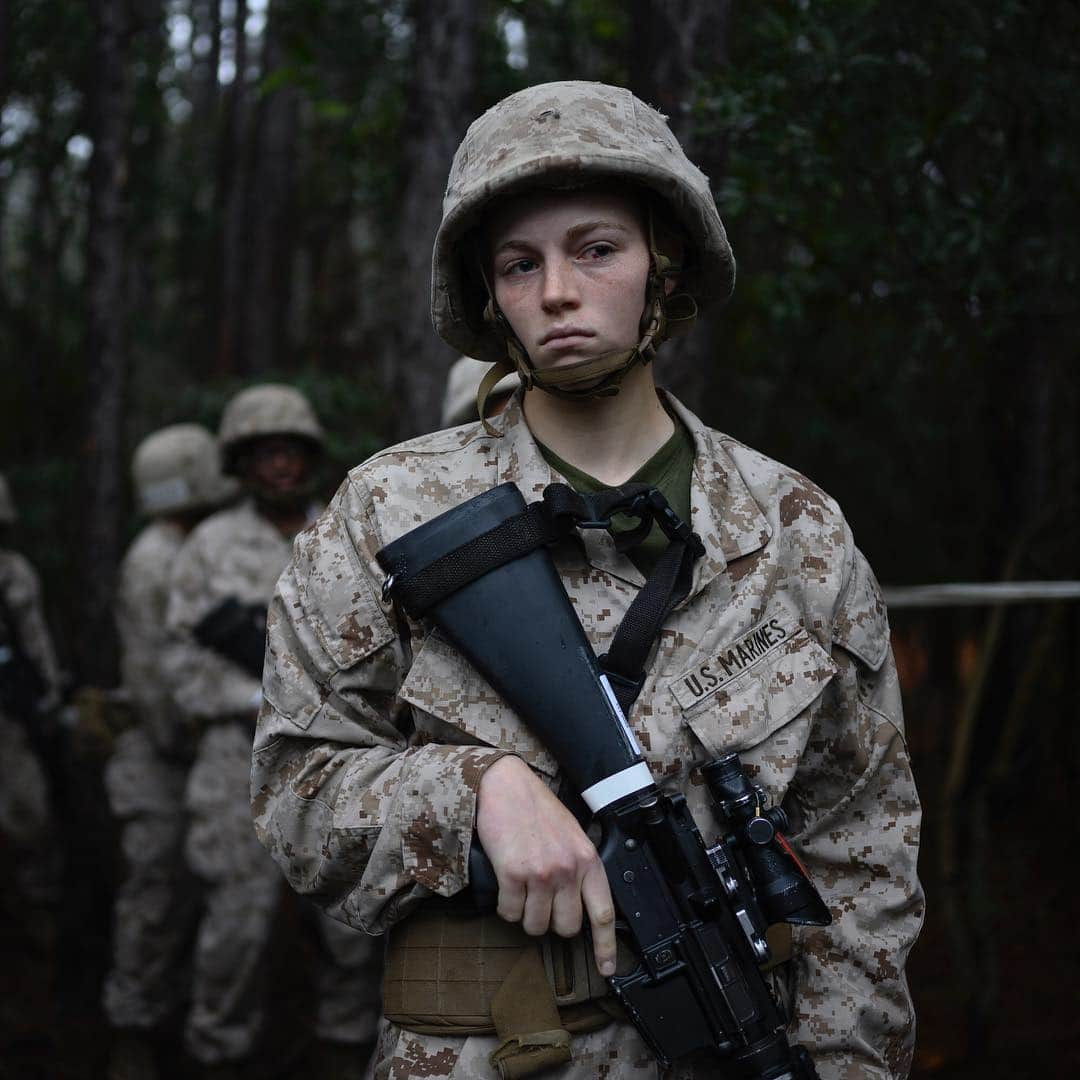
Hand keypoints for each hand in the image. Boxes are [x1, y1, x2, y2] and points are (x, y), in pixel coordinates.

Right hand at [476, 755, 615, 976]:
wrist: (506, 785)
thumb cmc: (536, 809)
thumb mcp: (571, 835)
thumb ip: (579, 868)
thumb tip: (578, 904)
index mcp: (587, 859)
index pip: (604, 913)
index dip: (605, 946)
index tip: (606, 969)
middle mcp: (568, 869)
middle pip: (566, 927)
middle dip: (551, 922)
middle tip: (541, 902)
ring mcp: (541, 873)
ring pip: (535, 925)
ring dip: (525, 915)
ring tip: (522, 889)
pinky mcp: (513, 874)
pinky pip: (510, 913)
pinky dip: (505, 906)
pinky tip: (506, 884)